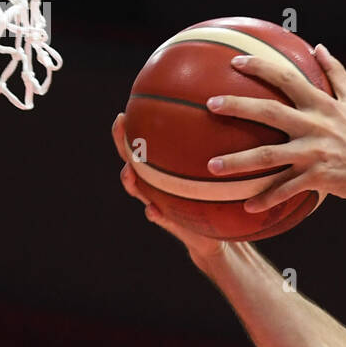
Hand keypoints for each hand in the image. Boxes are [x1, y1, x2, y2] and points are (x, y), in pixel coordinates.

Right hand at [111, 113, 223, 264]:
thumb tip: (225, 119)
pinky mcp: (169, 221)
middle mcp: (155, 183)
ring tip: (129, 173)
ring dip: (131, 181)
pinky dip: (153, 213)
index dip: (129, 131)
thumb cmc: (214, 197)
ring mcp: (158, 201)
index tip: (124, 114)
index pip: (142, 145)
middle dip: (123, 143)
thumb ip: (214, 153)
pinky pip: (157, 217)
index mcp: (162, 169)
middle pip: (132, 160)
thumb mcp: (214, 173)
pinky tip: (152, 210)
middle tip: (120, 125)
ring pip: (138, 189)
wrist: (213, 232)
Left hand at [204, 44, 345, 212]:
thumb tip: (320, 47)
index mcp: (323, 105)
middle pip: (268, 112)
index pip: (286, 78)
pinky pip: (285, 189)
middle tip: (211, 105)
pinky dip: (265, 198)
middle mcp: (315, 126)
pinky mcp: (318, 178)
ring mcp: (314, 153)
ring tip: (211, 167)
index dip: (260, 67)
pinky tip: (247, 206)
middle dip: (237, 106)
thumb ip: (336, 73)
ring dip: (237, 162)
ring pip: (268, 156)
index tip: (235, 61)